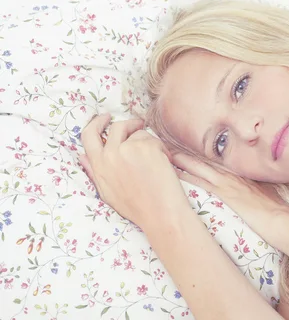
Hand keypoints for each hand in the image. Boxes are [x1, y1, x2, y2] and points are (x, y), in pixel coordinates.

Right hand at [80, 114, 189, 229]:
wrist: (160, 213)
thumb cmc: (137, 207)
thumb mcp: (107, 192)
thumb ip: (94, 171)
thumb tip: (81, 156)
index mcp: (98, 166)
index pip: (88, 135)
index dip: (96, 122)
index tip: (104, 117)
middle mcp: (109, 155)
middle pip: (117, 126)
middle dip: (129, 123)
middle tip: (139, 124)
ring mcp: (127, 149)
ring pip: (139, 133)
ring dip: (149, 143)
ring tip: (156, 162)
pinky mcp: (146, 146)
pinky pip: (153, 139)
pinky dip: (161, 149)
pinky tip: (164, 165)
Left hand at [172, 153, 288, 242]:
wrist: (280, 220)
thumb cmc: (276, 210)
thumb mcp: (263, 195)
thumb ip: (252, 191)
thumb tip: (248, 193)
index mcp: (238, 176)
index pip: (213, 164)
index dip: (197, 158)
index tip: (182, 153)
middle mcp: (231, 176)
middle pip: (203, 162)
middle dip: (184, 155)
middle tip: (165, 147)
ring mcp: (227, 183)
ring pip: (198, 167)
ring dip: (181, 160)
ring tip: (162, 153)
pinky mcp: (224, 193)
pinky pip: (200, 181)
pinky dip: (186, 175)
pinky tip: (172, 173)